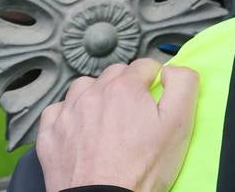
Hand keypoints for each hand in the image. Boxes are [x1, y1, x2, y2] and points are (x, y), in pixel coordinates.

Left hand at [37, 59, 197, 191]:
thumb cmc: (140, 170)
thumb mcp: (179, 124)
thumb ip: (183, 84)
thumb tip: (173, 69)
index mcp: (124, 88)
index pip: (144, 66)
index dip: (154, 81)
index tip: (155, 97)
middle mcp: (93, 94)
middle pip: (114, 74)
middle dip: (126, 87)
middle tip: (134, 113)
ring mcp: (68, 113)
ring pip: (84, 88)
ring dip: (96, 96)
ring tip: (107, 120)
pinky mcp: (51, 134)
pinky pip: (58, 111)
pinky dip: (69, 115)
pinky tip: (81, 129)